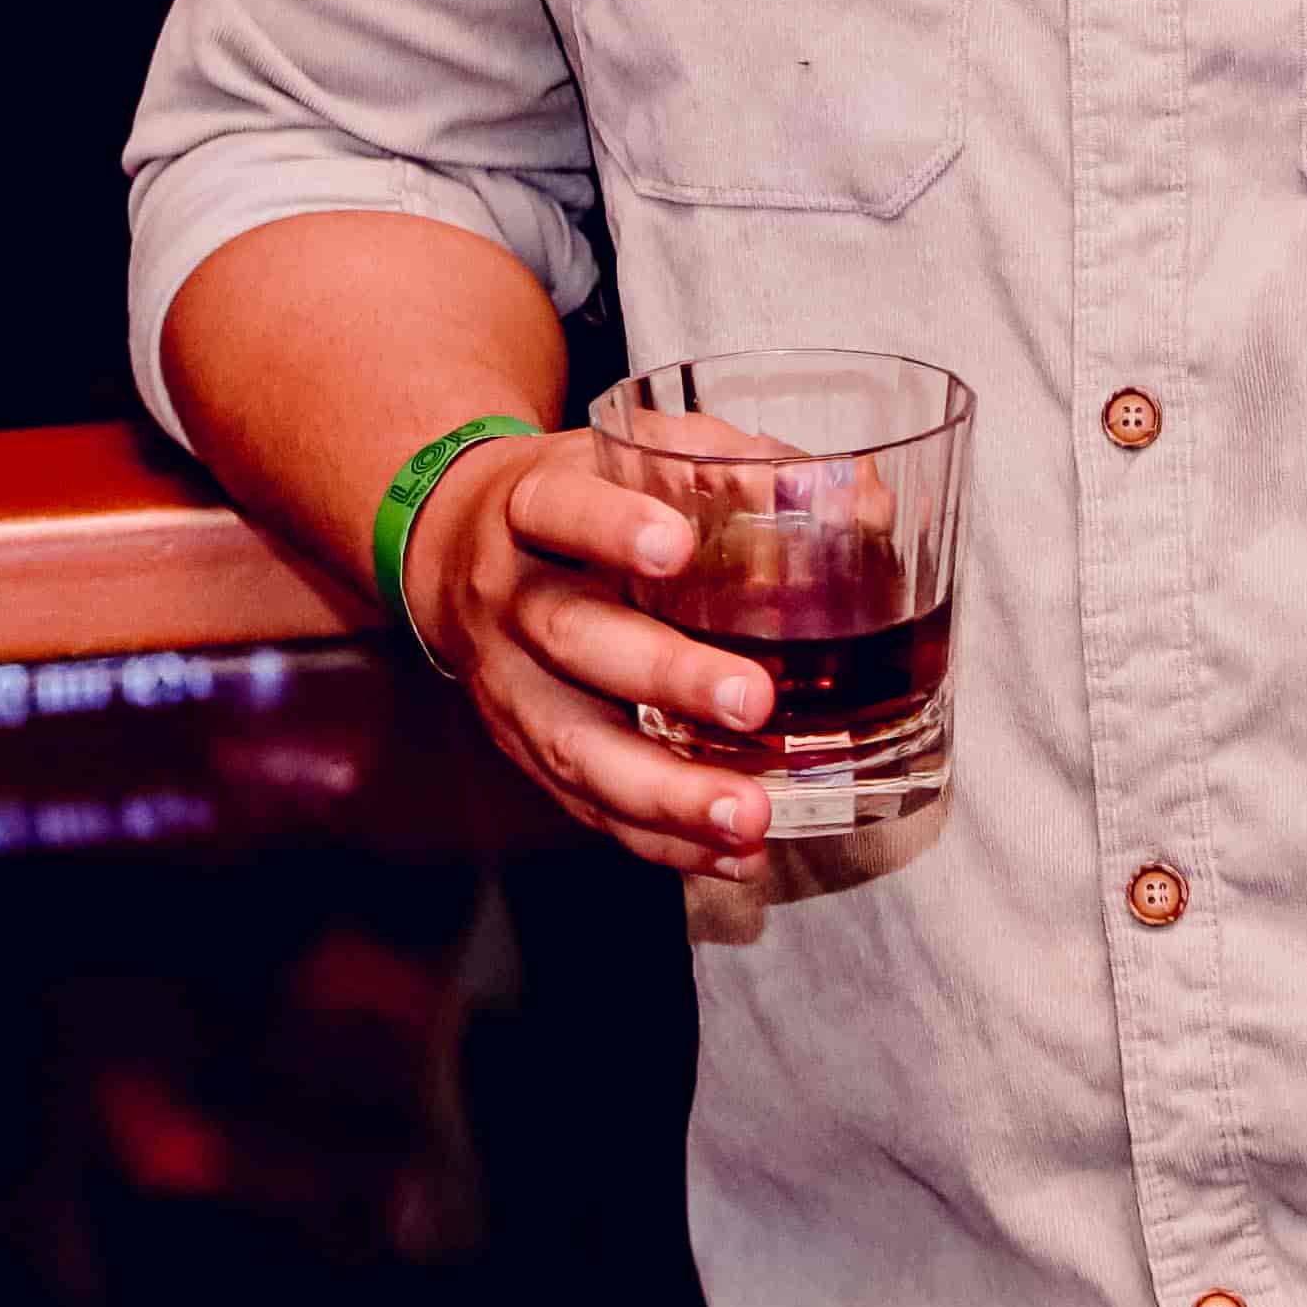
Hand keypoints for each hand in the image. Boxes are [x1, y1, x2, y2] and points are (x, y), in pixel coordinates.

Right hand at [411, 430, 783, 878]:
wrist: (449, 550)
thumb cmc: (577, 497)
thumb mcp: (637, 451)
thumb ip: (739, 464)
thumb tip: (858, 500)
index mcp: (531, 507)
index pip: (557, 509)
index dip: (609, 526)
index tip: (674, 546)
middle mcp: (509, 599)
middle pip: (572, 639)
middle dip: (664, 676)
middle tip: (752, 701)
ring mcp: (509, 687)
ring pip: (575, 747)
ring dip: (666, 792)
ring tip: (748, 814)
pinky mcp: (526, 752)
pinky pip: (588, 807)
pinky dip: (662, 840)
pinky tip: (730, 855)